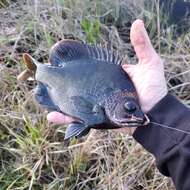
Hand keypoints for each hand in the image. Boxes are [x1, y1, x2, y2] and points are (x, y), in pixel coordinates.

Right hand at [47, 19, 167, 134]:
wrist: (155, 115)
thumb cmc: (154, 89)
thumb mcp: (150, 64)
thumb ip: (141, 45)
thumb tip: (136, 22)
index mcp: (108, 78)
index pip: (89, 71)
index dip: (76, 67)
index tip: (62, 62)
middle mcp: (100, 91)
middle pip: (79, 87)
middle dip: (63, 85)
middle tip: (49, 79)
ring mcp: (97, 106)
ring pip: (75, 103)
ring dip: (59, 102)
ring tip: (44, 97)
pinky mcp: (97, 119)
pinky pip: (79, 119)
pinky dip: (66, 118)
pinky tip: (52, 116)